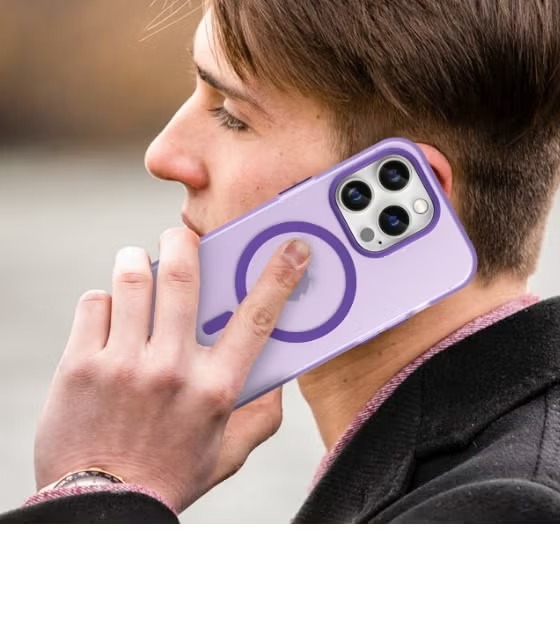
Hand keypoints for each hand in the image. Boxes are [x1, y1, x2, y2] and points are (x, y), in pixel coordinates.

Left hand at [34, 228, 311, 513]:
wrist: (102, 506)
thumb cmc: (169, 476)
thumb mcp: (229, 452)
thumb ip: (261, 413)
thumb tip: (277, 371)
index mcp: (215, 388)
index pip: (256, 318)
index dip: (280, 275)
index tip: (293, 246)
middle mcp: (172, 370)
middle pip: (183, 277)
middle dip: (182, 242)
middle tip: (179, 236)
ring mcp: (123, 365)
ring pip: (132, 279)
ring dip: (137, 261)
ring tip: (137, 264)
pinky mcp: (81, 365)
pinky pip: (95, 304)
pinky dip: (104, 299)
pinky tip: (110, 313)